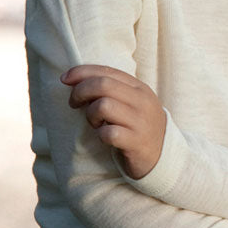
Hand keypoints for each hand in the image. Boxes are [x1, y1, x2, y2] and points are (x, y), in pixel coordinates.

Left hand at [62, 64, 165, 179]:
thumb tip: (75, 80)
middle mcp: (142, 101)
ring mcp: (141, 122)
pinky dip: (101, 135)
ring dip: (91, 115)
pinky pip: (109, 133)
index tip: (64, 79)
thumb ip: (111, 90)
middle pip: (102, 85)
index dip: (81, 72)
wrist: (163, 156)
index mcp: (139, 88)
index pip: (106, 71)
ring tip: (95, 123)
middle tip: (74, 104)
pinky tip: (105, 137)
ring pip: (103, 106)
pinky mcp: (137, 142)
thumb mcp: (131, 102)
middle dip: (80, 92)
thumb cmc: (137, 126)